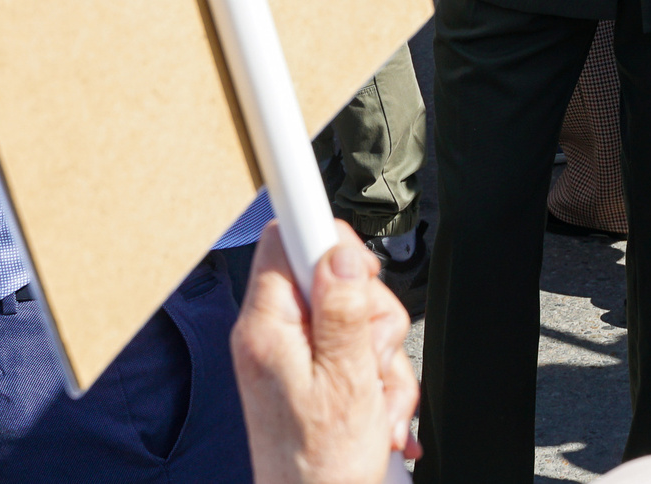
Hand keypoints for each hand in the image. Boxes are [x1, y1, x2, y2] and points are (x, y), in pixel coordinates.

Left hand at [230, 222, 420, 483]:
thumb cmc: (321, 465)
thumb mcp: (345, 380)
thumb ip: (342, 310)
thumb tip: (338, 251)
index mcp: (267, 328)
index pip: (286, 240)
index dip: (323, 228)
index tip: (329, 192)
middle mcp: (273, 335)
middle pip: (338, 277)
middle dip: (373, 313)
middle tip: (373, 355)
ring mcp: (293, 356)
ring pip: (358, 316)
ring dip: (383, 356)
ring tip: (376, 400)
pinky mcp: (313, 376)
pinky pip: (360, 350)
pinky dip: (379, 378)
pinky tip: (377, 412)